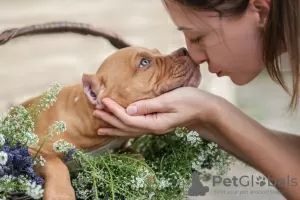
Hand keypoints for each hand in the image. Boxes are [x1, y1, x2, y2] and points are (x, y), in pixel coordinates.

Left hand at [93, 87, 220, 136]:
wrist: (205, 109)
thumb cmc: (190, 101)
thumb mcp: (170, 100)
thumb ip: (149, 106)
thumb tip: (129, 110)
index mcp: (155, 123)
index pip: (128, 119)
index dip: (114, 111)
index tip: (103, 101)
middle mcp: (153, 128)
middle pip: (126, 127)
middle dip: (110, 120)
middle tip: (95, 113)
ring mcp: (154, 127)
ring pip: (129, 130)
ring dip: (114, 126)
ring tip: (99, 126)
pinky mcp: (156, 123)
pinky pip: (136, 128)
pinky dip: (124, 127)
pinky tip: (119, 126)